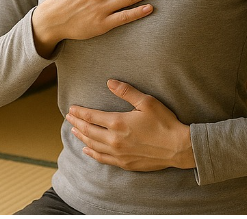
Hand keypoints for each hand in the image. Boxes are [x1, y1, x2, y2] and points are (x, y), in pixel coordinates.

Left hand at [66, 80, 194, 171]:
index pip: (91, 117)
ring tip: (74, 131)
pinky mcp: (124, 163)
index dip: (80, 112)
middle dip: (77, 123)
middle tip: (69, 118)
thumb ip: (126, 92)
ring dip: (82, 137)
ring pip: (93, 145)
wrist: (177, 147)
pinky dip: (92, 153)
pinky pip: (102, 159)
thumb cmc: (164, 122)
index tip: (71, 108)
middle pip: (89, 131)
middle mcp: (114, 140)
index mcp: (118, 122)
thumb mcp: (147, 102)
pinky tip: (87, 150)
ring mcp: (118, 153)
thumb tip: (109, 82)